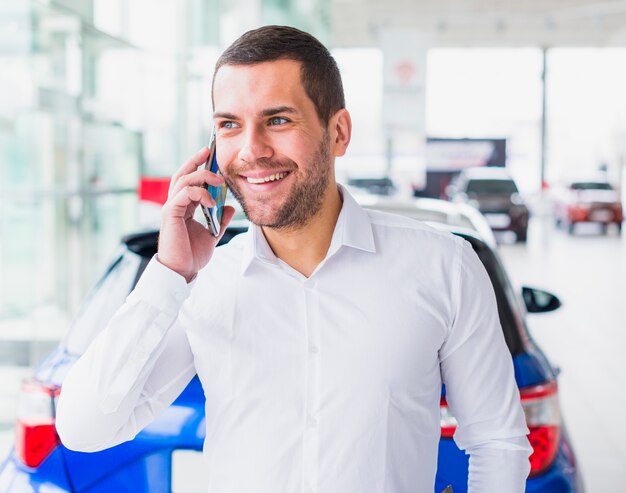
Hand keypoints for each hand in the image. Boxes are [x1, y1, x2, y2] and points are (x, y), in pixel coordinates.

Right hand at [157, 147, 235, 281]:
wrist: (183, 270)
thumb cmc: (192, 255)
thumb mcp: (212, 234)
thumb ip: (220, 220)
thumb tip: (230, 207)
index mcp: (184, 207)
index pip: (189, 181)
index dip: (198, 167)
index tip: (210, 156)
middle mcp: (175, 204)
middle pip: (182, 175)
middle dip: (195, 161)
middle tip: (209, 151)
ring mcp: (171, 208)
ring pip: (183, 181)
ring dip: (202, 176)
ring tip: (219, 180)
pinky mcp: (170, 213)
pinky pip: (183, 194)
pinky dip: (199, 193)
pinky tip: (211, 200)